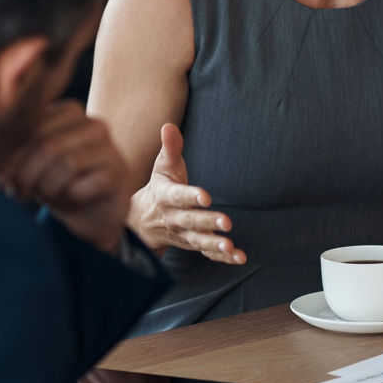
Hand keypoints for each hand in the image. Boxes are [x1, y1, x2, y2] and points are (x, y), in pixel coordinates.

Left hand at [0, 100, 129, 252]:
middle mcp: (92, 124)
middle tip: (17, 193)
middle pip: (47, 144)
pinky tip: (68, 202)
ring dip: (47, 188)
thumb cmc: (57, 185)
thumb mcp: (30, 167)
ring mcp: (110, 147)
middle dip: (26, 174)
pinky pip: (83, 184)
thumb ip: (10, 159)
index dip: (11, 155)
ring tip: (44, 198)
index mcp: (68, 112)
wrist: (92, 215)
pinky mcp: (118, 173)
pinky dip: (68, 198)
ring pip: (66, 164)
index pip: (32, 126)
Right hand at [129, 123, 245, 264]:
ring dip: (214, 245)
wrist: (143, 221)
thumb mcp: (162, 167)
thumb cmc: (160, 187)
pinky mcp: (193, 244)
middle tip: (226, 223)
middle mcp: (174, 218)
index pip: (178, 196)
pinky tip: (240, 257)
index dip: (190, 196)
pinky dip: (223, 258)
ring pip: (198, 241)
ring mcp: (183, 234)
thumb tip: (168, 125)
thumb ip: (170, 147)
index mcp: (166, 196)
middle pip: (190, 221)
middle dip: (207, 222)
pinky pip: (207, 254)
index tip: (206, 196)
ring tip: (230, 246)